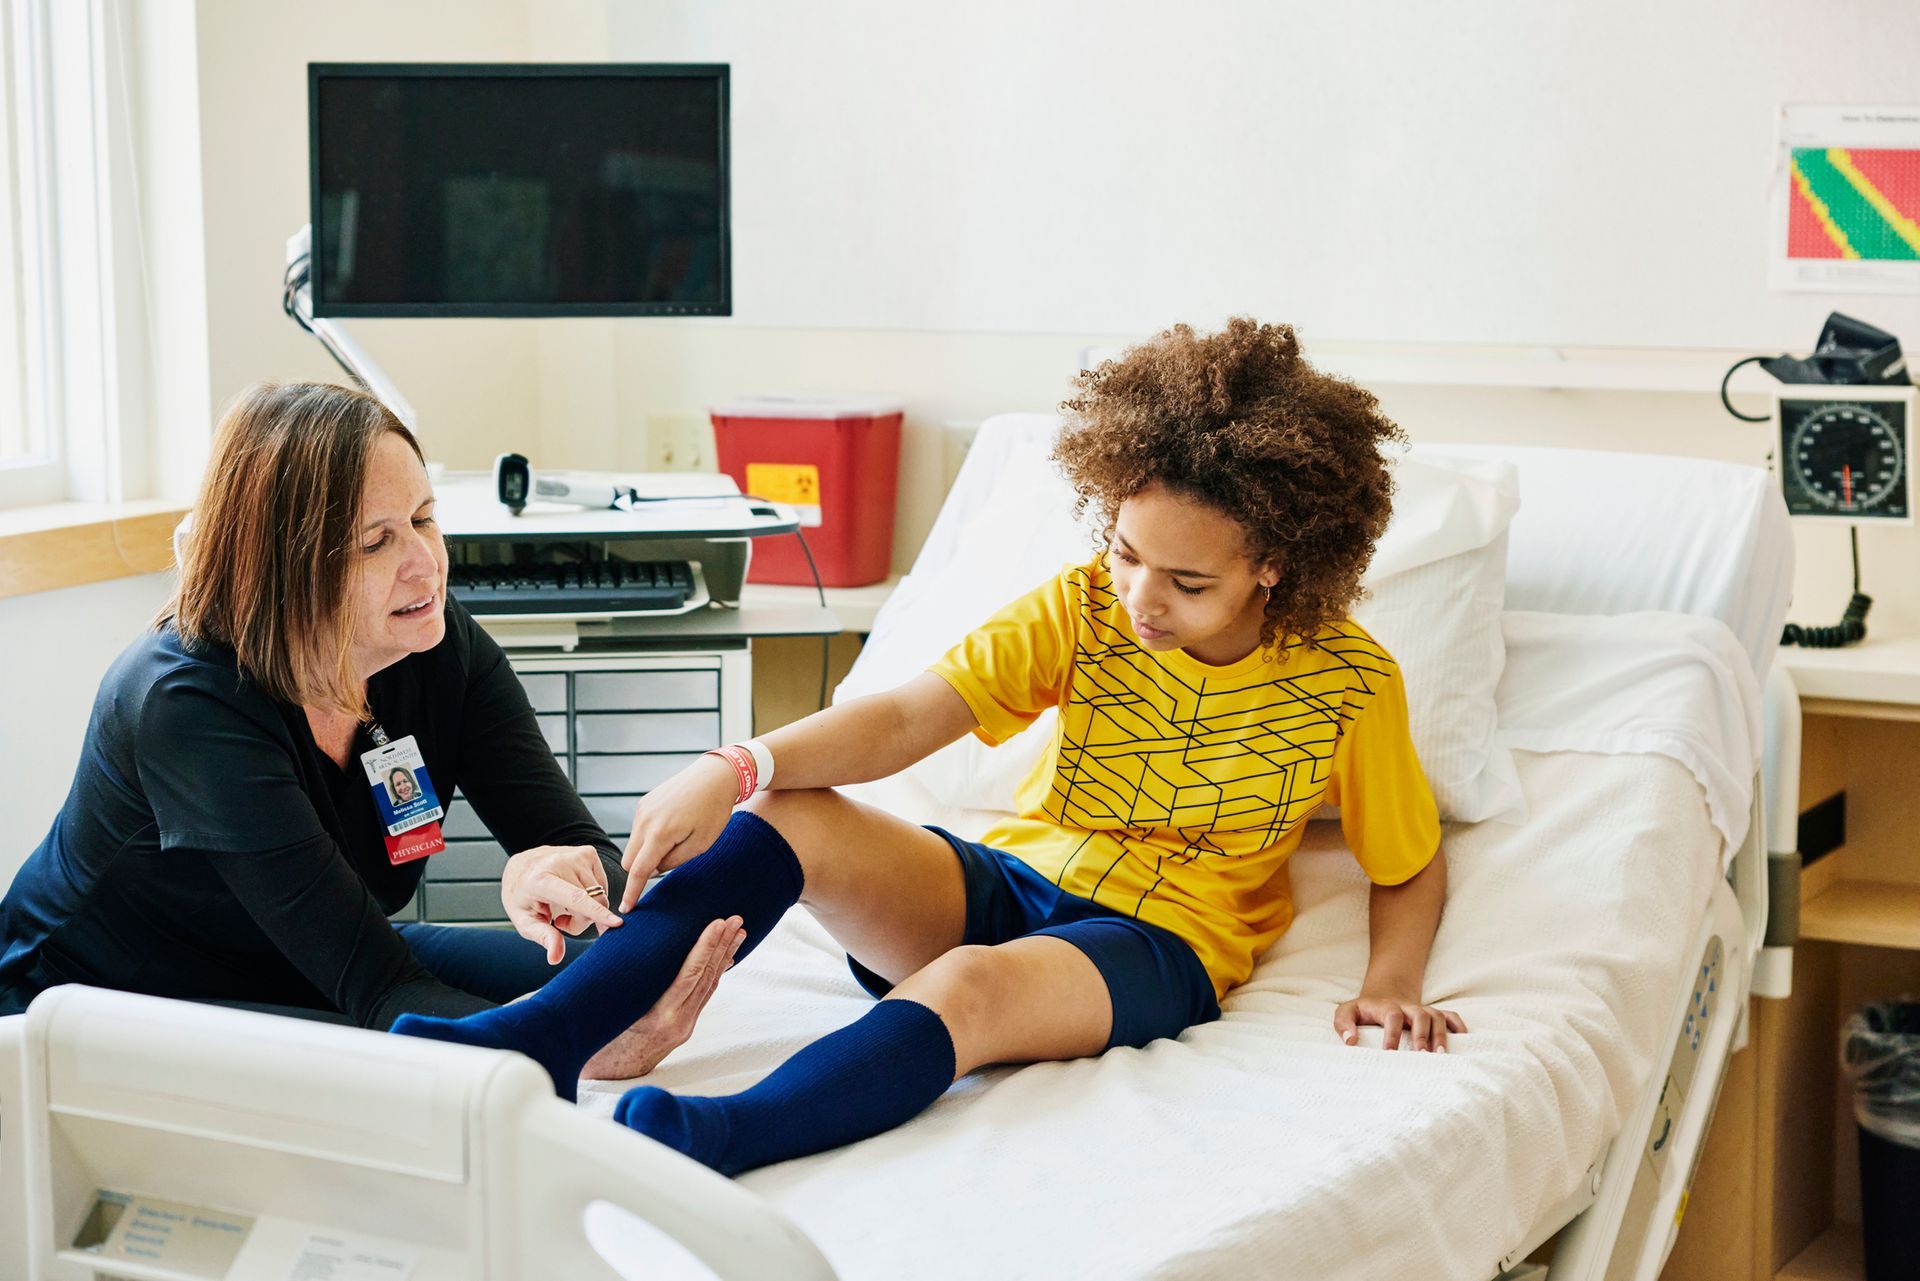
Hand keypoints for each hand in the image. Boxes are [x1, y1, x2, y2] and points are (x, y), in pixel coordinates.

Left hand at [501, 844, 623, 964]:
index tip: (616, 923)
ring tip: (565, 906)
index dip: (595, 913)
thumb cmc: (522, 896)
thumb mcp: (524, 920)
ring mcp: (577, 855)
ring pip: (600, 896)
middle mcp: (561, 862)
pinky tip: (574, 893)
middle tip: (562, 922)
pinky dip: (592, 896)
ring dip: (587, 909)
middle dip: (582, 921)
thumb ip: (543, 937)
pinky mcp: (588, 852)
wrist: (522, 865)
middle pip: (592, 902)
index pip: (574, 898)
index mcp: (541, 880)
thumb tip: (555, 957)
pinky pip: (602, 886)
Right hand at [581, 915, 746, 1080]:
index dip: (705, 947)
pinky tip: (725, 959)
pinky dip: (714, 974)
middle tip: (738, 919)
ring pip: (709, 986)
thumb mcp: (606, 1007)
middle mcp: (678, 1023)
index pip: (689, 975)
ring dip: (724, 956)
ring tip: (739, 933)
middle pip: (706, 978)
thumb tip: (614, 928)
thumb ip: (616, 971)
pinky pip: (703, 996)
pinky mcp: (684, 1028)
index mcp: (659, 1017)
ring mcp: (684, 1027)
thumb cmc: (599, 1039)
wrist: (605, 1078)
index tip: (718, 923)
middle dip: (723, 945)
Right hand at [619, 754, 741, 911]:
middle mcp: (644, 821)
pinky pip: (638, 829)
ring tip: (677, 840)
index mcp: (659, 834)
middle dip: (640, 870)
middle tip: (668, 864)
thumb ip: (674, 862)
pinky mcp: (644, 802)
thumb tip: (652, 870)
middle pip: (629, 860)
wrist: (714, 775)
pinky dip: (648, 838)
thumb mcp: (701, 844)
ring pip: (633, 845)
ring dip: (646, 853)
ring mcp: (642, 809)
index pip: (638, 871)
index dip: (631, 892)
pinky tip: (672, 828)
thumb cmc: (714, 811)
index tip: (626, 909)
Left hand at [1333, 991, 1466, 1052]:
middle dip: (1422, 1035)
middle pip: (1421, 1015)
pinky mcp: (1436, 1015)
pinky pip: (1453, 1018)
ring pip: (1438, 1017)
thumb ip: (1343, 1023)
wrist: (1386, 994)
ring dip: (1441, 1035)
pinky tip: (1464, 1042)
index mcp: (1387, 1006)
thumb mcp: (1348, 1011)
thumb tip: (1350, 1041)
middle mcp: (1409, 1007)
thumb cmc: (1365, 1010)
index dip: (1392, 1033)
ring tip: (1441, 1056)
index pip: (1392, 1016)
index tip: (1389, 1053)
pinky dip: (1460, 1028)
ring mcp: (1424, 1010)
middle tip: (1422, 1055)